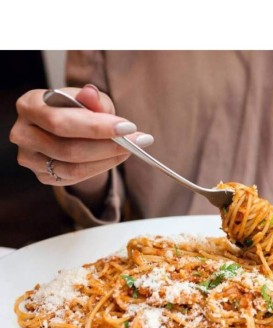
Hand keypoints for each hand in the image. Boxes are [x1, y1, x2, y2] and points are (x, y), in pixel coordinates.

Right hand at [9, 85, 153, 186]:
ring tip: (130, 148)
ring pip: (73, 167)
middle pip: (68, 148)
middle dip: (108, 145)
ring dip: (108, 159)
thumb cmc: (76, 109)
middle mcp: (23, 133)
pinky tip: (116, 157)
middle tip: (137, 141)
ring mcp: (30, 158)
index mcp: (30, 105)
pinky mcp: (42, 176)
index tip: (128, 127)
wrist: (67, 129)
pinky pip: (75, 177)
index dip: (96, 127)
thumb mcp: (88, 100)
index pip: (61, 121)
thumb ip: (93, 99)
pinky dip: (100, 168)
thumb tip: (91, 94)